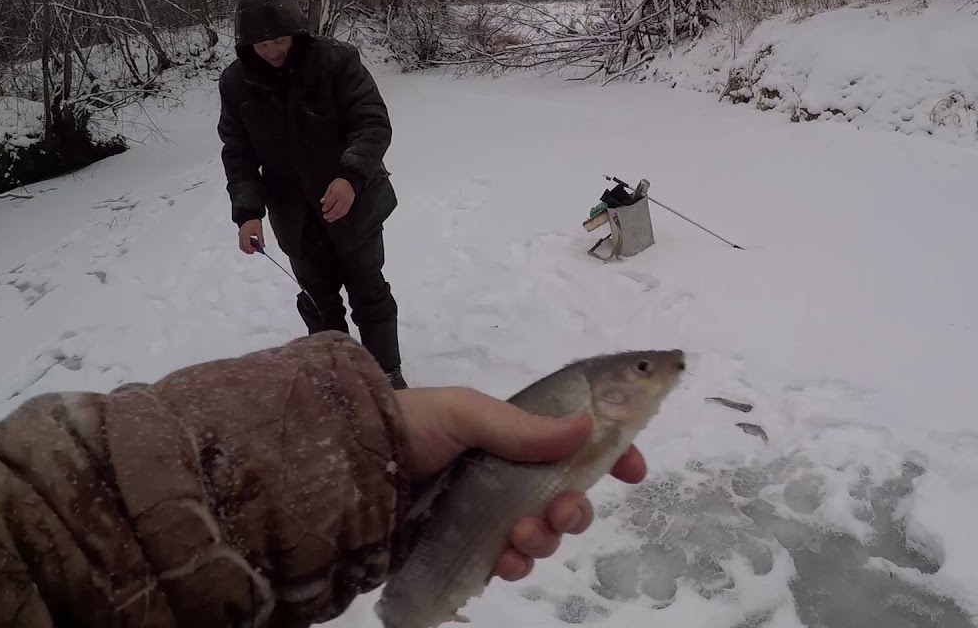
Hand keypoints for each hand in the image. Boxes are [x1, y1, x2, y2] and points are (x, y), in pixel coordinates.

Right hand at [238, 219, 263, 253]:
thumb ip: (261, 239)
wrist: (249, 216)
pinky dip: (246, 245)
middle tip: (255, 251)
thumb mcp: (259, 230)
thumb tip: (263, 246)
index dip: (251, 249)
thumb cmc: (254, 222)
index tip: (257, 250)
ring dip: (247, 248)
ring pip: (241, 245)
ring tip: (254, 248)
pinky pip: (242, 242)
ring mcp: (240, 235)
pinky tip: (252, 243)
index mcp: (245, 234)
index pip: (247, 245)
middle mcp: (241, 235)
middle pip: (242, 247)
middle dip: (248, 251)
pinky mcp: (240, 235)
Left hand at [321, 178, 354, 221]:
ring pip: (340, 212)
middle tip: (325, 216)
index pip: (330, 203)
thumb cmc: (340, 183)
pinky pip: (345, 212)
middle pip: (335, 210)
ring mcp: (346, 203)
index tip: (323, 210)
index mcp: (336, 194)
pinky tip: (336, 217)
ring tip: (329, 219)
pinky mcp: (349, 205)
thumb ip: (326, 195)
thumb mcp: (331, 186)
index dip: (326, 208)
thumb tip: (322, 201)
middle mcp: (342, 199)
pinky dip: (340, 216)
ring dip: (334, 217)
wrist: (351, 183)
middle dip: (329, 214)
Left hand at [394, 387, 646, 581]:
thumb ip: (522, 427)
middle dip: (574, 508)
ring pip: (544, 534)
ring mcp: (488, 514)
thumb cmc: (404, 429)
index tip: (632, 470)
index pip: (573, 443)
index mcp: (511, 435)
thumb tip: (586, 428)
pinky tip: (503, 559)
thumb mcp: (464, 414)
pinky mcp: (468, 547)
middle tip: (560, 511)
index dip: (609, 455)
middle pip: (566, 497)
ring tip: (519, 535)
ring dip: (544, 538)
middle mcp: (506, 475)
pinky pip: (510, 563)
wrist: (346, 473)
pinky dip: (515, 563)